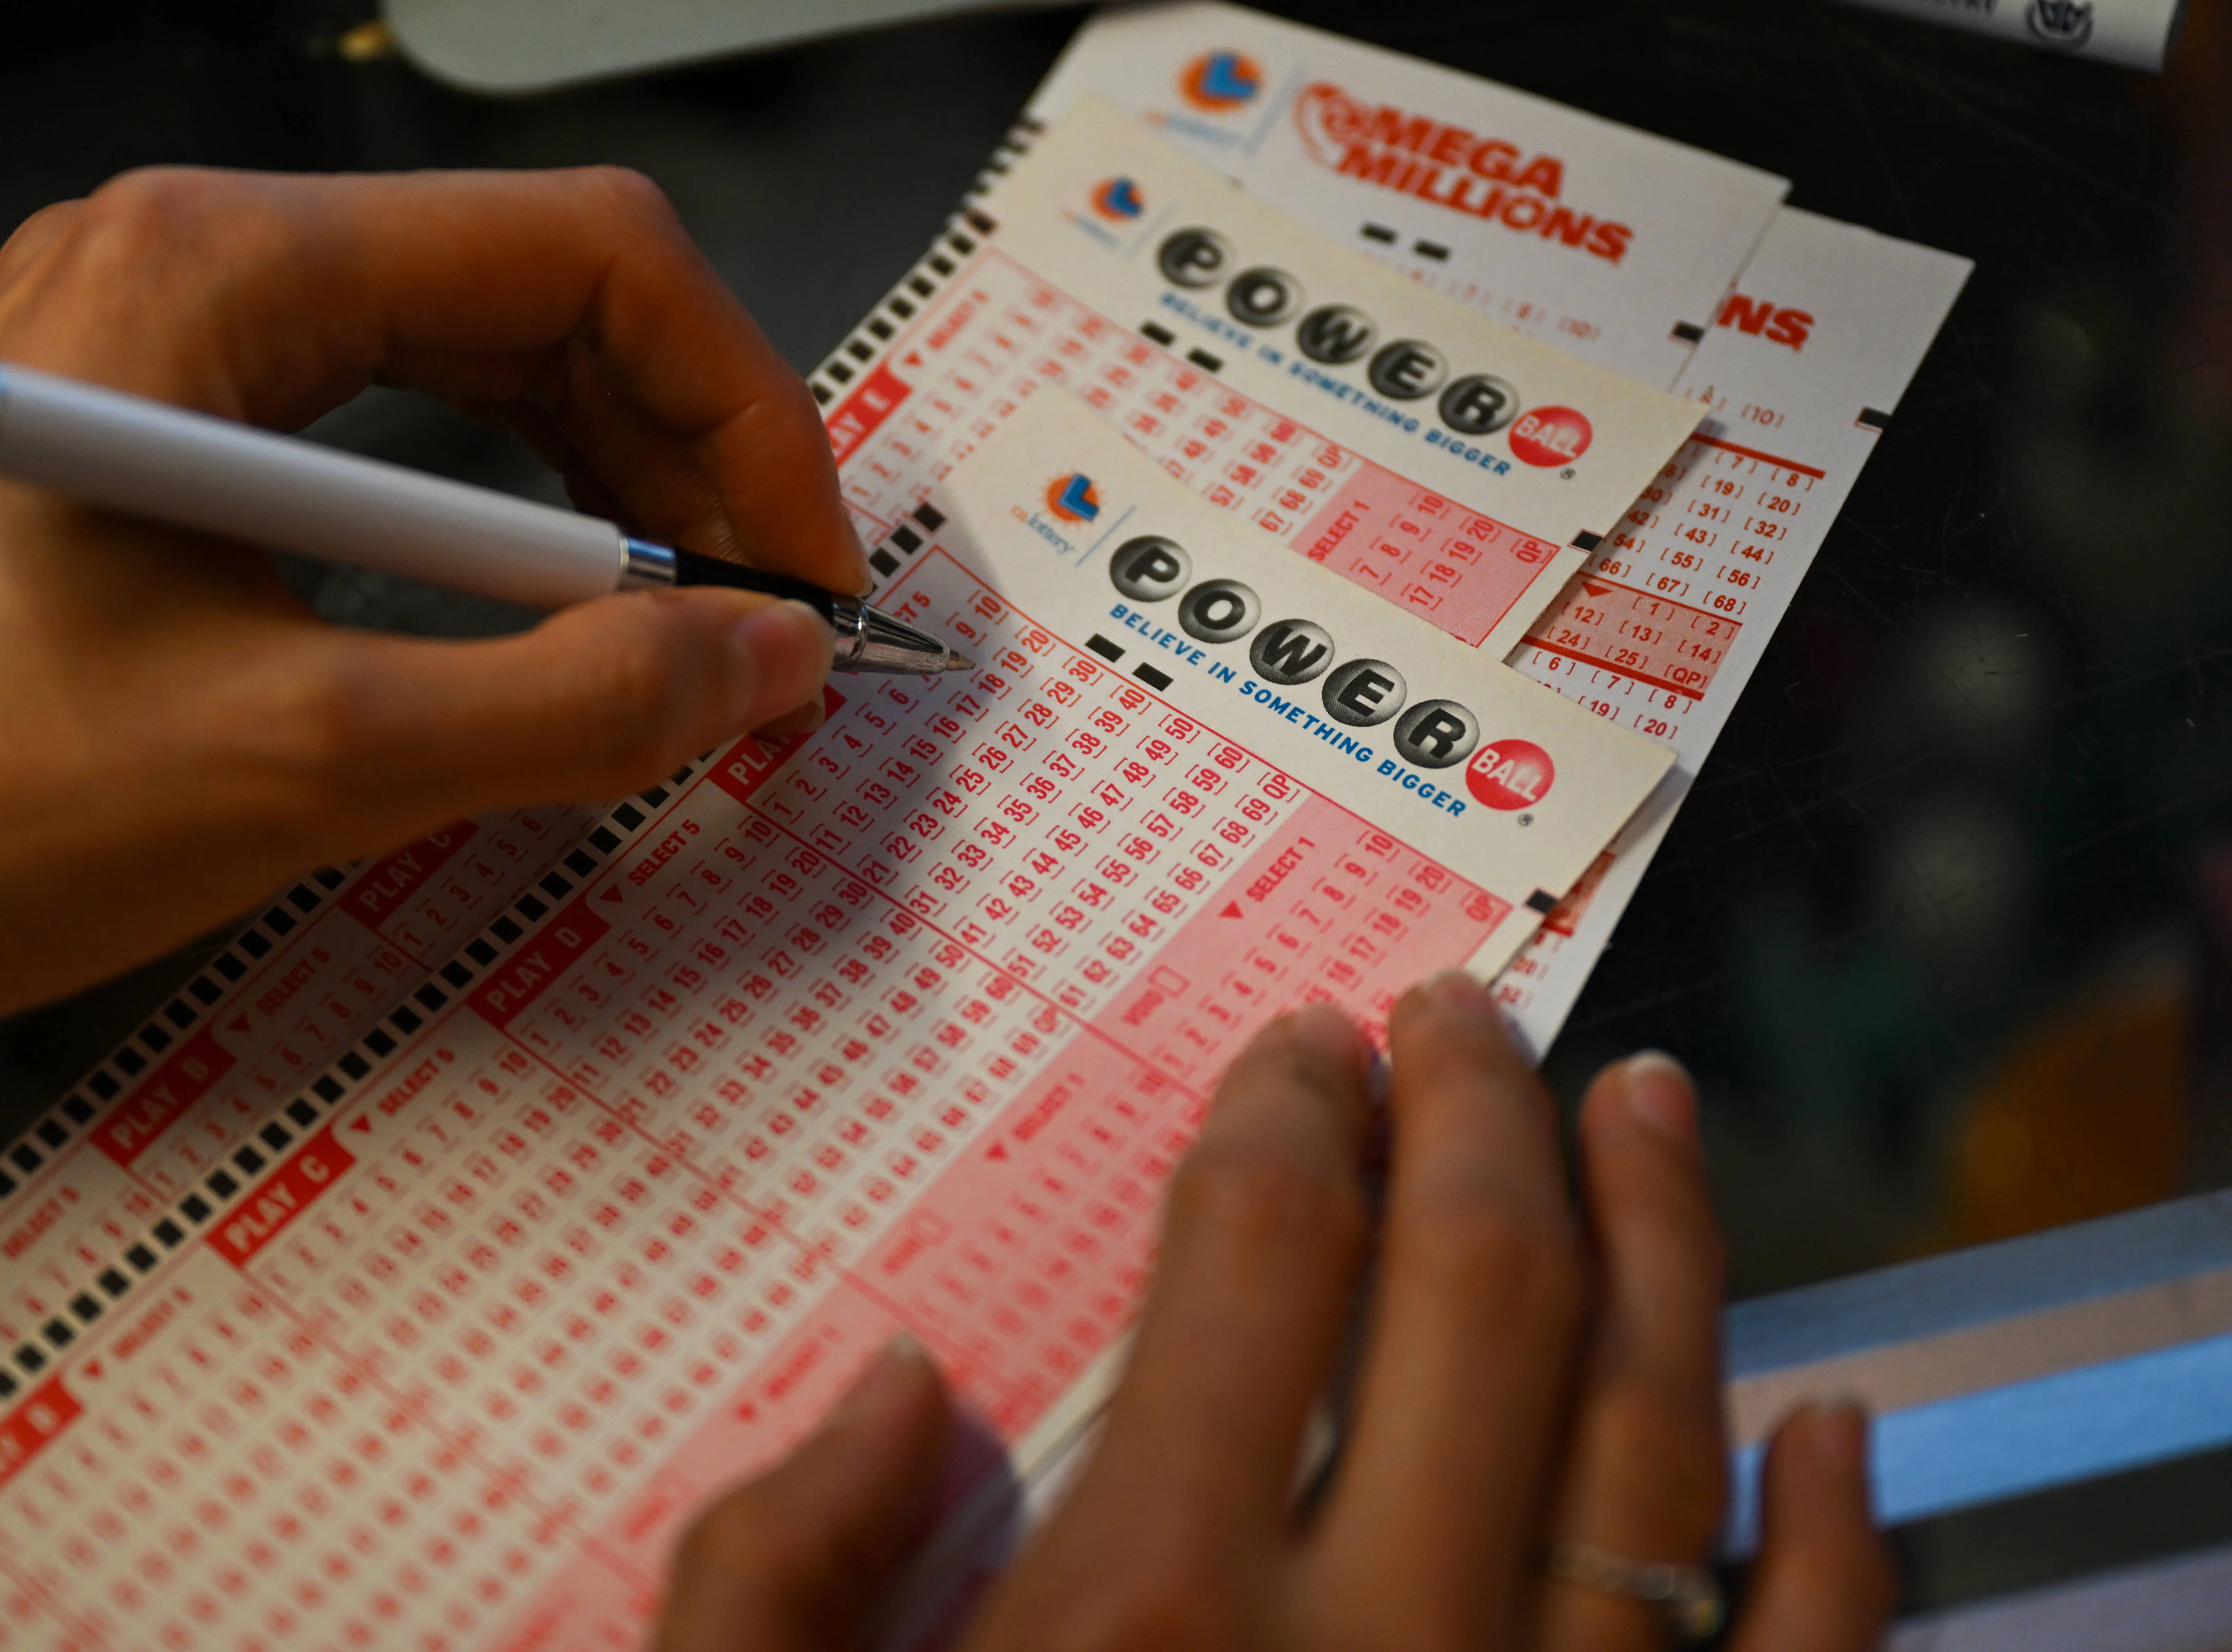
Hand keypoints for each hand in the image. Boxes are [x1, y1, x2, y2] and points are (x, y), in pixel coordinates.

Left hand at [0, 165, 861, 1279]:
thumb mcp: (312, 758)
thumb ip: (574, 699)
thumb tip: (768, 660)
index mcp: (217, 269)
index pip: (581, 256)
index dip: (739, 410)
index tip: (799, 580)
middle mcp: (185, 266)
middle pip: (531, 301)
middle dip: (679, 465)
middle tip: (761, 640)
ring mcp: (157, 353)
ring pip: (463, 379)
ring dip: (594, 511)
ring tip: (677, 656)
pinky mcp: (146, 452)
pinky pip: (375, 454)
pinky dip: (485, 545)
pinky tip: (542, 643)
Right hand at [650, 980, 1893, 1651]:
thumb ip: (767, 1583)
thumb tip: (902, 1385)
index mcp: (1147, 1621)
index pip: (1260, 1260)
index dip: (1285, 1114)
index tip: (1299, 1046)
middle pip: (1477, 1295)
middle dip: (1476, 1115)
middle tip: (1467, 1015)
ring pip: (1664, 1445)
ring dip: (1672, 1247)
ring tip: (1654, 1112)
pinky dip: (1838, 1546)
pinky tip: (1836, 1426)